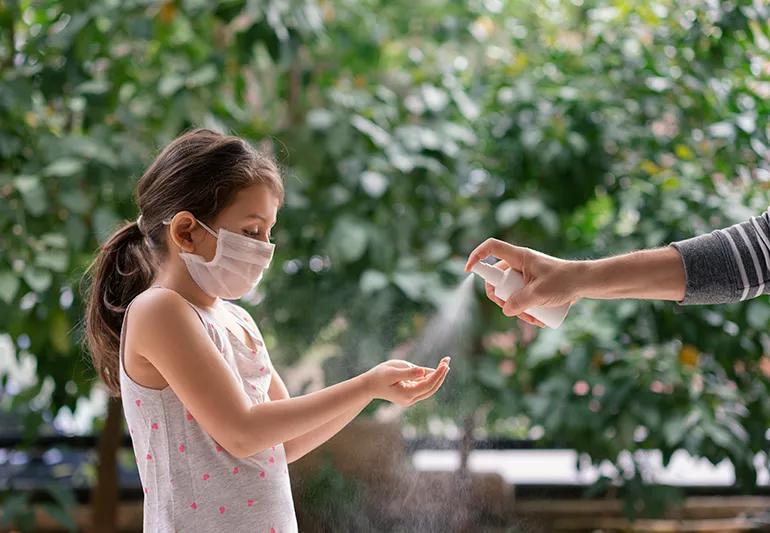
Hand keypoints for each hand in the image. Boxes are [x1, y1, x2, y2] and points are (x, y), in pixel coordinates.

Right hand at [365, 357, 450, 406]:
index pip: (428, 384)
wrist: (369, 385)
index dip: (438, 374)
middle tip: (447, 360)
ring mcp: (410, 398)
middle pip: (431, 388)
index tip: (445, 363)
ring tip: (444, 363)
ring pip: (429, 388)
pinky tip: (437, 369)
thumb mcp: (393, 371)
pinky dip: (430, 377)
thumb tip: (424, 372)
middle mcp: (410, 399)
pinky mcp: (410, 394)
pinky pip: (424, 386)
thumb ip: (409, 372)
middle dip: (440, 374)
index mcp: (407, 394)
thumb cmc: (379, 376)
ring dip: (437, 376)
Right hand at [465, 238, 579, 326]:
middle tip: (511, 310)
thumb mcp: (540, 293)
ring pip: (510, 293)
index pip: (491, 248)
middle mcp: (519, 264)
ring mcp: (525, 276)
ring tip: (534, 320)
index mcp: (519, 256)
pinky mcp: (532, 286)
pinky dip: (526, 311)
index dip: (477, 255)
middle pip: (497, 280)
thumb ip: (520, 302)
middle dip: (502, 299)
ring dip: (517, 309)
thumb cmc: (565, 281)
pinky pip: (521, 299)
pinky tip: (538, 320)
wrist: (586, 284)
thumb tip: (505, 310)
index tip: (468, 270)